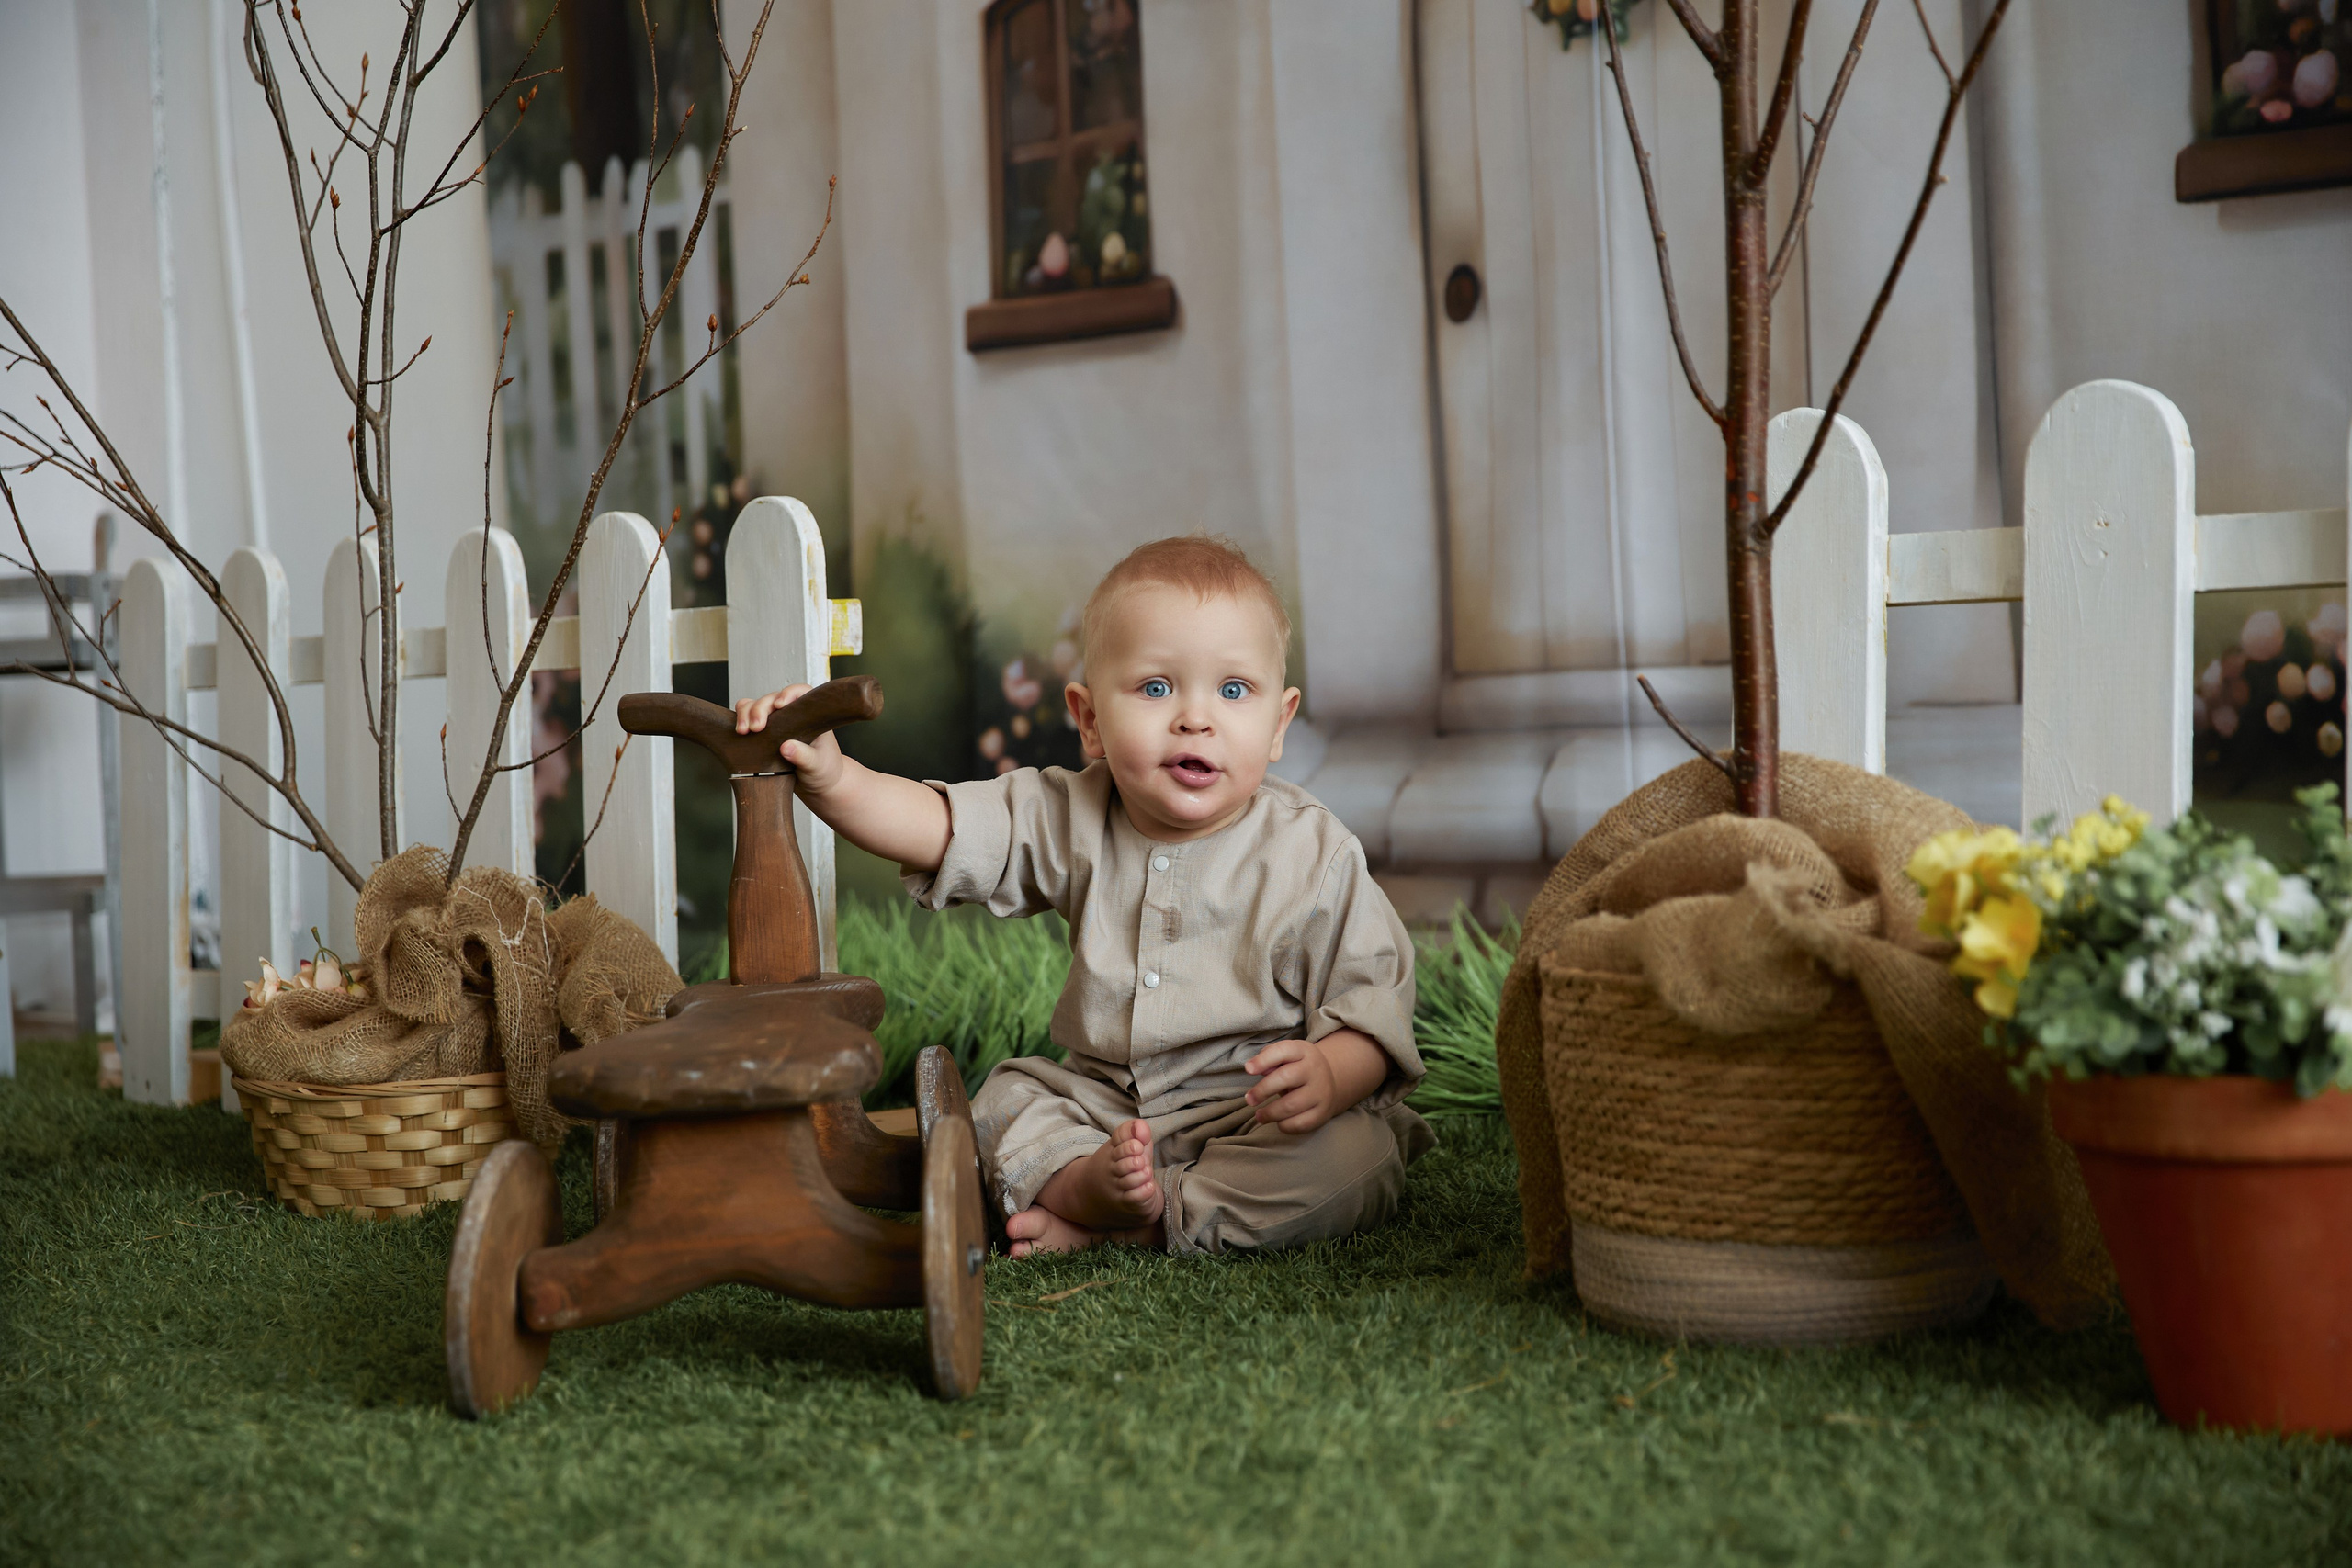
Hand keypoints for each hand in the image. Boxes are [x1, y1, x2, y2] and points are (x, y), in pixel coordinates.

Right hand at [731, 683, 845, 795]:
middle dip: (760, 709)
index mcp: (811, 714)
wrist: (815, 784)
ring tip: (744, 731)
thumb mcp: (817, 765)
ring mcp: (775, 722)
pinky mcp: (763, 732)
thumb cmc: (823, 770)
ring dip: (746, 714)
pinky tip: (740, 733)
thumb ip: (804, 756)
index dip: (788, 693)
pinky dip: (740, 720)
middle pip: (772, 699)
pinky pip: (747, 718)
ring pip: (756, 706)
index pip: (800, 692)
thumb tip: (786, 747)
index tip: (780, 705)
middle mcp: (791, 713)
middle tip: (756, 728)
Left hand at [1245, 1030, 1390, 1133]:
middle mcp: (1314, 1070)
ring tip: (1259, 1115)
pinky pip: (1300, 1124)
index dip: (1263, 1060)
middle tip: (1249, 1100)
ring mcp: (1321, 1092)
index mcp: (1303, 1051)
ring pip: (1291, 1105)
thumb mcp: (1287, 1055)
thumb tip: (1254, 1068)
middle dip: (1262, 1091)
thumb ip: (1269, 1057)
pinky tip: (1279, 1122)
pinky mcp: (1323, 1113)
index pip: (1282, 1051)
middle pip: (1285, 1078)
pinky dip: (1284, 1125)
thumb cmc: (1297, 1067)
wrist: (1330, 1080)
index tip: (1248, 1069)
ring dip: (1270, 1113)